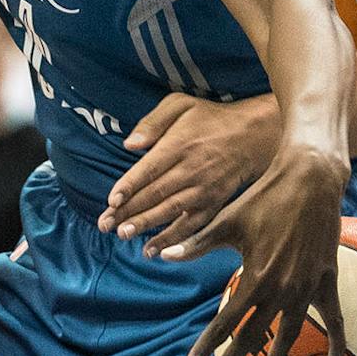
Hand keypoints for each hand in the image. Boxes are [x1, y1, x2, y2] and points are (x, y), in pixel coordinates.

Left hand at [97, 94, 278, 256]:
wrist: (251, 136)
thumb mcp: (180, 104)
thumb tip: (129, 144)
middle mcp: (191, 169)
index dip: (130, 186)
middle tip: (105, 225)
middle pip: (156, 194)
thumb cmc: (209, 118)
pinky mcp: (214, 203)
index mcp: (179, 145)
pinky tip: (154, 250)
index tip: (111, 201)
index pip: (150, 169)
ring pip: (171, 211)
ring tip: (123, 236)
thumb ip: (152, 122)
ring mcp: (204, 189)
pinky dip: (173, 239)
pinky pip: (192, 225)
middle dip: (129, 211)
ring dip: (146, 226)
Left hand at [167, 142, 348, 355]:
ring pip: (290, 334)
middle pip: (253, 337)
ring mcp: (306, 288)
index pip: (224, 325)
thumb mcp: (226, 221)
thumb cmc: (264, 198)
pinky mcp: (327, 281)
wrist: (309, 181)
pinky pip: (334, 319)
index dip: (205, 351)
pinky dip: (337, 343)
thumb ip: (196, 245)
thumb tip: (162, 256)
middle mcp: (281, 290)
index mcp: (254, 278)